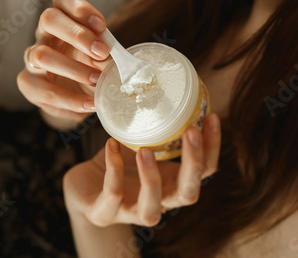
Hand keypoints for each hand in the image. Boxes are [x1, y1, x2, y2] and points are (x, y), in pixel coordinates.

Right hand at [17, 0, 110, 127]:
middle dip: (77, 34)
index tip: (102, 25)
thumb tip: (121, 63)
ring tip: (98, 82)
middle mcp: (45, 33)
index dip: (80, 7)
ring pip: (41, 55)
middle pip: (49, 18)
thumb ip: (107, 54)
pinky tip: (89, 105)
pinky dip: (70, 101)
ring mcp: (32, 56)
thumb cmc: (90, 66)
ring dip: (73, 70)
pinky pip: (44, 91)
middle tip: (102, 53)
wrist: (75, 95)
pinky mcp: (28, 82)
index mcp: (64, 18)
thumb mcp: (101, 56)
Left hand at [63, 114, 220, 226]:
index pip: (204, 171)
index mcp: (173, 183)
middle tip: (191, 132)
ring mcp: (132, 212)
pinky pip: (113, 194)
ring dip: (152, 179)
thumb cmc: (119, 163)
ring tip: (144, 150)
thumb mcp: (139, 142)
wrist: (85, 186)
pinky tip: (111, 144)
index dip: (212, 147)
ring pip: (152, 209)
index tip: (211, 116)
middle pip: (189, 194)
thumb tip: (167, 85)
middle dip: (193, 164)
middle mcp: (160, 202)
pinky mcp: (104, 214)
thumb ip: (155, 127)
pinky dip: (114, 169)